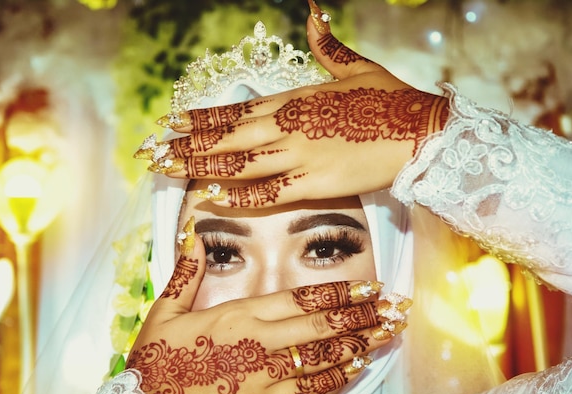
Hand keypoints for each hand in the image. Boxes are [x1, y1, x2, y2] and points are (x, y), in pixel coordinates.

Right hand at [126, 217, 406, 393]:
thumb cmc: (157, 361)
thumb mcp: (165, 311)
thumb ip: (186, 272)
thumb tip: (195, 233)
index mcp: (238, 314)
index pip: (300, 298)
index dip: (339, 292)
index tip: (368, 287)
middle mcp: (259, 342)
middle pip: (323, 325)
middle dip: (362, 314)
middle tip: (394, 307)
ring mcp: (267, 376)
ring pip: (325, 357)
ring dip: (360, 344)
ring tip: (388, 333)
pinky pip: (312, 390)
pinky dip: (338, 378)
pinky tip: (358, 368)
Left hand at [134, 0, 449, 206]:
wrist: (420, 131)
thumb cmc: (389, 98)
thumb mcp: (354, 65)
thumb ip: (326, 43)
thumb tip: (313, 11)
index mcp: (293, 98)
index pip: (233, 111)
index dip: (197, 119)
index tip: (169, 123)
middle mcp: (288, 126)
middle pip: (225, 138)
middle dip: (184, 145)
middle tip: (151, 152)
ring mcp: (299, 155)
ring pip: (237, 163)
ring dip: (199, 166)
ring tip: (167, 171)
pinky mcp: (316, 183)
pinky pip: (269, 191)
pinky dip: (239, 194)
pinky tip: (211, 196)